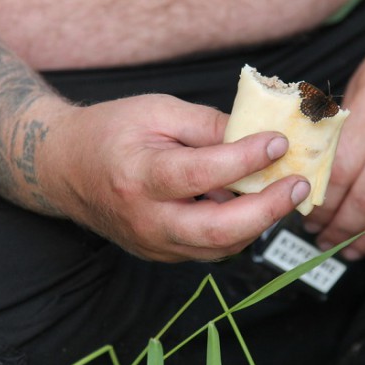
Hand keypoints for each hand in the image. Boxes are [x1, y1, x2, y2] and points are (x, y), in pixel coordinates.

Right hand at [44, 94, 309, 261]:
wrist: (66, 168)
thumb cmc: (110, 132)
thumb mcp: (157, 111)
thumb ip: (207, 125)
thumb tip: (255, 136)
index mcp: (138, 175)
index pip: (200, 173)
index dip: (245, 159)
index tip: (278, 143)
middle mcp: (145, 218)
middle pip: (216, 231)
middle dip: (267, 210)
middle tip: (299, 185)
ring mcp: (152, 243)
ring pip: (219, 248)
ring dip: (258, 222)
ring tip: (282, 192)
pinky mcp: (160, 253)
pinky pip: (208, 250)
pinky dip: (237, 230)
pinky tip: (250, 204)